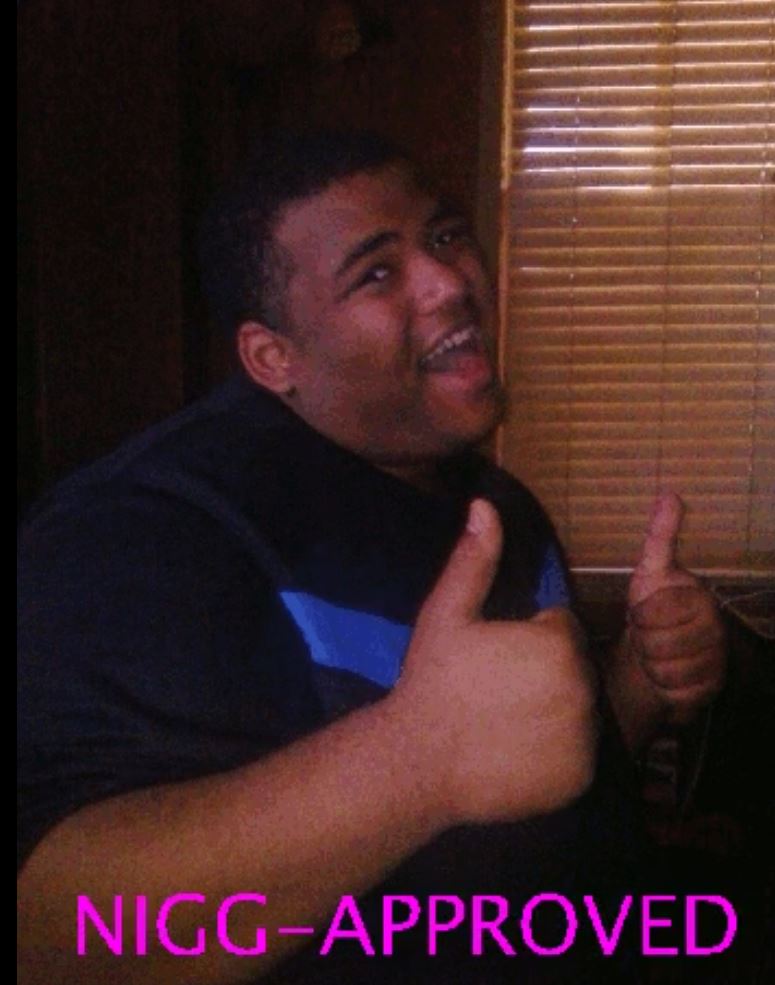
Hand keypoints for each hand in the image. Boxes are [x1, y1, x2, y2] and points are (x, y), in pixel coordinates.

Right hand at [388, 498, 597, 826]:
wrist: (417, 764)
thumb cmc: (433, 681)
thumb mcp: (447, 613)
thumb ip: (475, 559)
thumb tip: (485, 504)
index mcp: (558, 644)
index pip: (559, 627)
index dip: (526, 637)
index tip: (492, 657)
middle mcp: (584, 689)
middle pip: (573, 667)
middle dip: (543, 671)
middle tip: (496, 689)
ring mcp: (585, 739)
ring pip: (577, 708)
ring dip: (553, 709)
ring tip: (504, 720)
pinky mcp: (580, 778)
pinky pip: (577, 752)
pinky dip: (555, 752)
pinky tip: (515, 751)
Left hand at [623, 492, 725, 726]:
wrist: (663, 652)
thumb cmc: (654, 607)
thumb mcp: (650, 570)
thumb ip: (660, 536)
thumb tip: (668, 493)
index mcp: (699, 597)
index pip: (656, 611)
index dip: (640, 615)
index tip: (640, 612)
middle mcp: (715, 628)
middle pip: (660, 643)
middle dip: (643, 641)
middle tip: (647, 635)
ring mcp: (716, 659)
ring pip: (667, 670)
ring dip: (651, 664)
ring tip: (654, 653)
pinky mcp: (711, 688)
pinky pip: (675, 692)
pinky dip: (663, 687)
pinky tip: (665, 676)